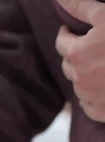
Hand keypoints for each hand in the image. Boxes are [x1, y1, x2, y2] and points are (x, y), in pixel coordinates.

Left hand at [56, 0, 104, 120]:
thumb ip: (81, 7)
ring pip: (77, 83)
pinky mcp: (102, 111)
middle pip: (68, 63)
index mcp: (76, 53)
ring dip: (83, 73)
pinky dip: (92, 95)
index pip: (61, 41)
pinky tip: (102, 86)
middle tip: (86, 46)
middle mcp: (78, 78)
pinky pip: (88, 104)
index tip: (69, 30)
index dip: (66, 33)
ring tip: (97, 64)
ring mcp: (90, 97)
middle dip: (74, 53)